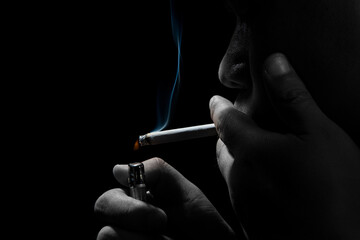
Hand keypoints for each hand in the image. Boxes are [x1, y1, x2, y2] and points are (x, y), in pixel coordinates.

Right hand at [94, 158, 235, 239]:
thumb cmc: (201, 225)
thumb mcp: (185, 193)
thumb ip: (157, 173)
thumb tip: (119, 169)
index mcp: (135, 202)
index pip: (107, 200)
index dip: (128, 207)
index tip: (160, 217)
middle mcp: (125, 222)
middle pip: (101, 214)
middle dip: (133, 218)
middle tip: (162, 227)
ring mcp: (125, 239)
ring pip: (106, 236)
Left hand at [210, 53, 359, 238]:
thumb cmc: (332, 191)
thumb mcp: (320, 134)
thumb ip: (293, 97)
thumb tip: (273, 62)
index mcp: (249, 150)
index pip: (222, 121)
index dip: (218, 107)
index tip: (215, 100)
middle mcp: (238, 176)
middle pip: (222, 146)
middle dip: (228, 132)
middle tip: (244, 124)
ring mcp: (243, 201)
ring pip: (231, 170)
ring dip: (239, 156)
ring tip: (262, 151)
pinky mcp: (251, 221)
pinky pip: (241, 191)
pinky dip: (249, 178)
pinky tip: (273, 181)